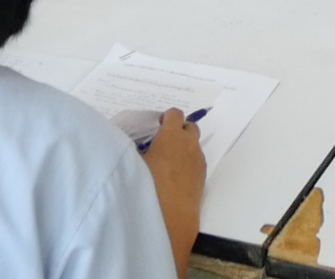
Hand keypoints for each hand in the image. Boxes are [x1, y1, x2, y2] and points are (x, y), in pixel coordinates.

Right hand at [142, 108, 204, 276]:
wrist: (170, 219)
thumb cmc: (147, 185)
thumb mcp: (132, 162)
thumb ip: (135, 148)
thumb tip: (134, 146)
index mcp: (172, 135)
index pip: (175, 114)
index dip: (166, 118)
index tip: (157, 128)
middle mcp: (190, 145)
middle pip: (190, 127)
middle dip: (178, 131)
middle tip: (162, 143)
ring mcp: (199, 162)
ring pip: (194, 147)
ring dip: (183, 149)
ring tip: (165, 164)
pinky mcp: (202, 179)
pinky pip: (195, 163)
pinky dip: (187, 164)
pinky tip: (172, 179)